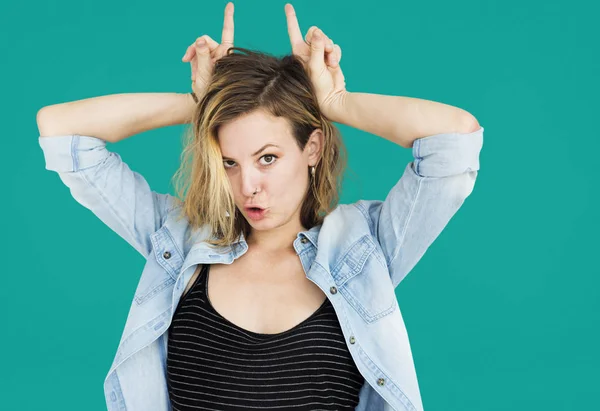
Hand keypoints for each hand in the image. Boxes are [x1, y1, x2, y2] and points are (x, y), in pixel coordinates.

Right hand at [181, 2, 234, 99]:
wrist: (204, 99)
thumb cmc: (210, 90)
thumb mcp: (205, 74)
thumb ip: (202, 56)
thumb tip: (200, 39)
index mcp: (225, 54)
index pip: (227, 32)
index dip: (227, 18)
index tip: (230, 4)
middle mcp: (220, 53)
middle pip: (204, 40)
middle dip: (194, 49)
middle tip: (186, 59)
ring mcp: (212, 56)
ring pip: (197, 47)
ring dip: (192, 59)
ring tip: (195, 75)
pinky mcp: (205, 60)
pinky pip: (194, 54)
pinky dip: (192, 62)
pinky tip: (194, 74)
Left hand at [284, 3, 345, 120]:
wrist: (331, 98)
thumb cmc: (318, 87)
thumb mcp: (315, 67)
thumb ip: (316, 49)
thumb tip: (317, 33)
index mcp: (299, 53)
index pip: (294, 32)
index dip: (292, 18)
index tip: (288, 6)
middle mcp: (308, 51)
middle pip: (314, 32)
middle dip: (322, 39)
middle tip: (325, 51)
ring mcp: (319, 54)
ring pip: (326, 39)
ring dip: (330, 49)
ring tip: (330, 63)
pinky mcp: (330, 57)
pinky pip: (334, 46)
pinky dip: (336, 53)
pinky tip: (334, 63)